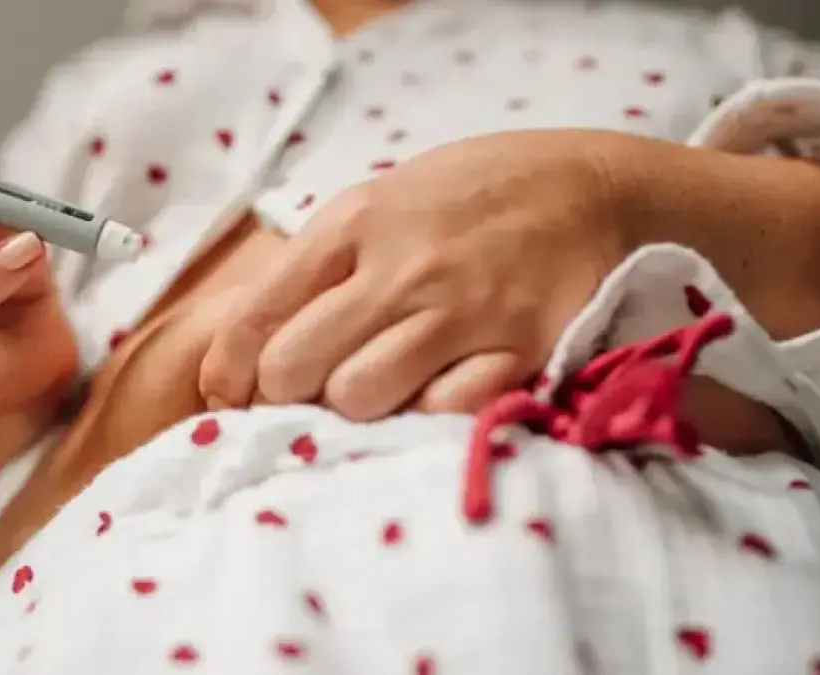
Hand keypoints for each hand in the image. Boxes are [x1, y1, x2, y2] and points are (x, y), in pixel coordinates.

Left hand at [199, 130, 635, 419]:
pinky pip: (440, 411)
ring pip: (358, 397)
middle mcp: (400, 266)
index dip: (230, 370)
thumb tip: (250, 347)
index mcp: (355, 222)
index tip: (232, 392)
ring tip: (373, 388)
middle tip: (306, 391)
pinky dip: (424, 414)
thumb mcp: (382, 199)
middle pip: (294, 367)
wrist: (590, 188)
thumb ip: (319, 263)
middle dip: (285, 393)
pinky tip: (431, 392)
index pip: (256, 314)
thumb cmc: (471, 197)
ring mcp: (460, 310)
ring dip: (353, 406)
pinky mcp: (516, 348)